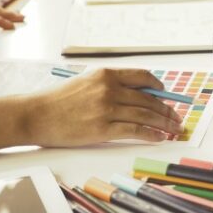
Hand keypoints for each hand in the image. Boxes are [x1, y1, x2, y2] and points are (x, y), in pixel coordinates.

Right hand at [22, 68, 184, 145]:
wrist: (35, 115)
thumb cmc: (57, 100)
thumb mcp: (85, 82)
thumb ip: (110, 85)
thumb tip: (137, 94)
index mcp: (105, 74)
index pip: (142, 77)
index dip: (159, 86)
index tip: (166, 94)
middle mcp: (109, 89)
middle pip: (148, 99)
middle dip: (167, 110)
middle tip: (177, 118)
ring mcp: (106, 109)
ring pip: (146, 115)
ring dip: (165, 123)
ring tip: (174, 129)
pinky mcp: (103, 129)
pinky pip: (136, 131)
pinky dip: (152, 134)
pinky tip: (160, 137)